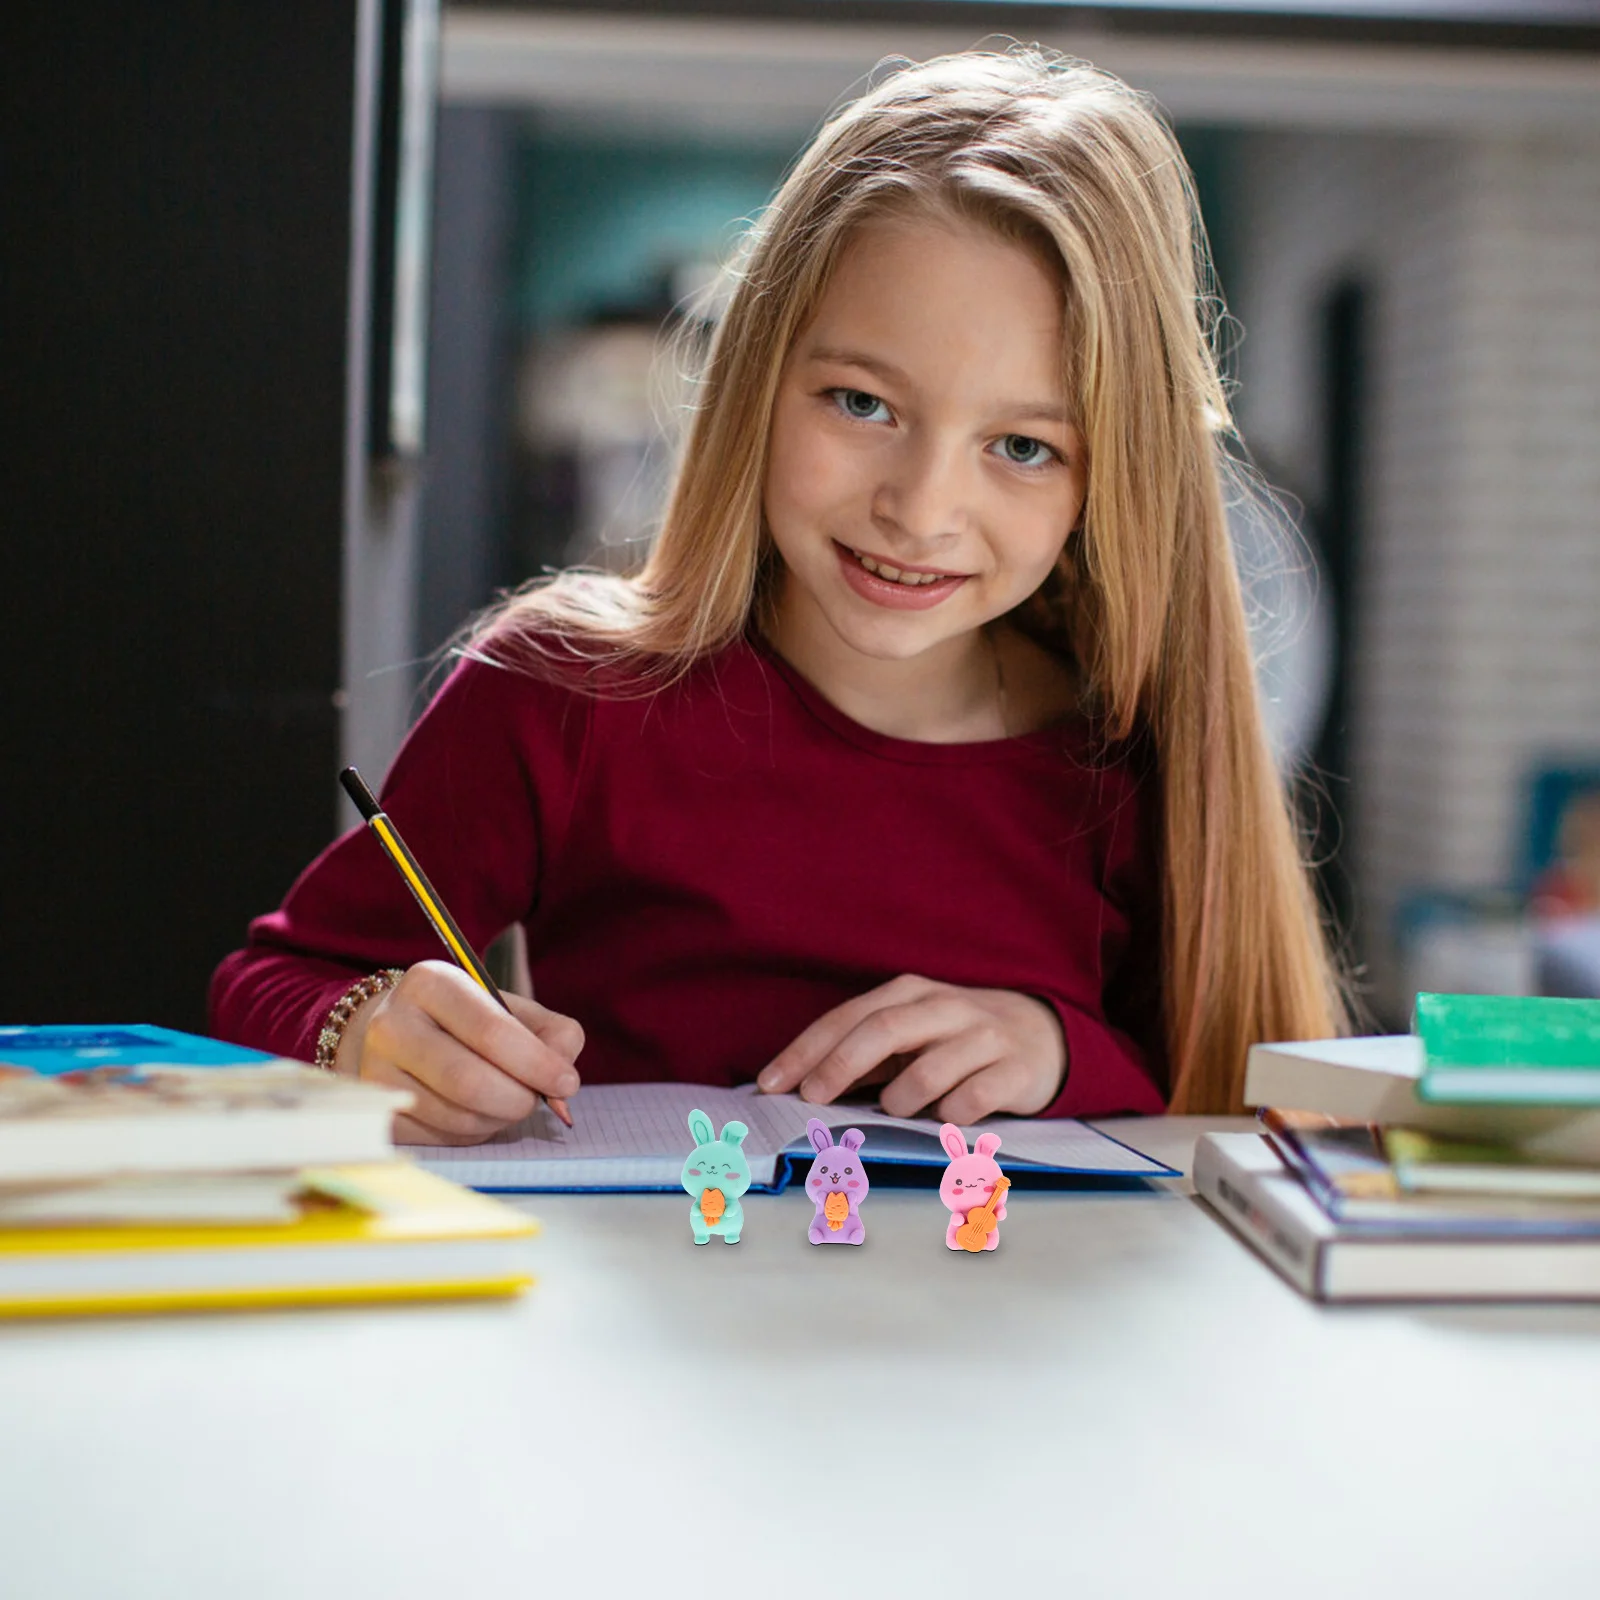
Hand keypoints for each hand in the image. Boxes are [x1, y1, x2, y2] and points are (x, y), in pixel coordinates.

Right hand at [335, 960, 583, 1144]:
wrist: (398, 1036)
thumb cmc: (467, 1022)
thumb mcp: (511, 1009)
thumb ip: (552, 1033)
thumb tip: (564, 1079)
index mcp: (431, 984)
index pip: (491, 1031)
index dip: (536, 1063)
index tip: (567, 1082)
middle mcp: (392, 1026)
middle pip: (469, 1081)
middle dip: (519, 1099)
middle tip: (537, 1100)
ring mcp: (377, 1074)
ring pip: (458, 1117)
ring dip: (500, 1119)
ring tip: (508, 1102)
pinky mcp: (379, 1114)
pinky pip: (443, 1138)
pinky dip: (475, 1132)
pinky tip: (477, 1111)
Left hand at [756, 974, 1066, 1123]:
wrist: (1044, 1036)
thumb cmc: (957, 1039)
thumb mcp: (911, 1034)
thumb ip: (864, 1055)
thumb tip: (798, 1087)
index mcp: (910, 994)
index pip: (847, 1018)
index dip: (805, 1051)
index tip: (770, 1084)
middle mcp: (946, 1008)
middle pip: (883, 1031)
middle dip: (838, 1067)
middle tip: (810, 1100)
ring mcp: (984, 1037)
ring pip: (928, 1070)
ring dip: (900, 1099)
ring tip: (897, 1108)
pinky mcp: (1015, 1070)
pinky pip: (973, 1099)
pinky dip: (949, 1114)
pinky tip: (945, 1117)